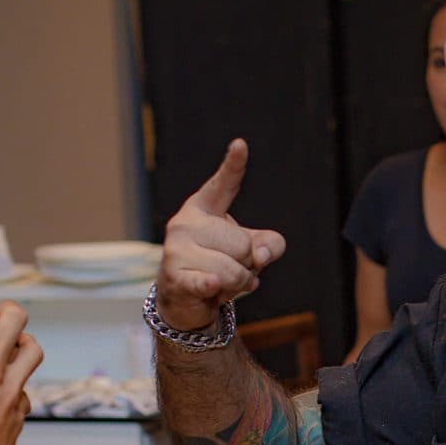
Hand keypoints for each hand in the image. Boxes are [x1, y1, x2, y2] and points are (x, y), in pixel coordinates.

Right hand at [156, 139, 287, 331]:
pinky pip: (208, 280)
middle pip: (243, 244)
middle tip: (229, 269)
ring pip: (233, 269)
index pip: (224, 185)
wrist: (184, 299)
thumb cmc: (219, 266)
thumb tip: (262, 255)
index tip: (241, 145)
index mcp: (204, 208)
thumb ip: (271, 245)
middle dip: (247, 265)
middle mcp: (186, 222)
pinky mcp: (174, 275)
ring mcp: (177, 248)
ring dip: (237, 284)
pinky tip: (213, 286)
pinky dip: (214, 287)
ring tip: (221, 284)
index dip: (234, 165)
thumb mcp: (253, 250)